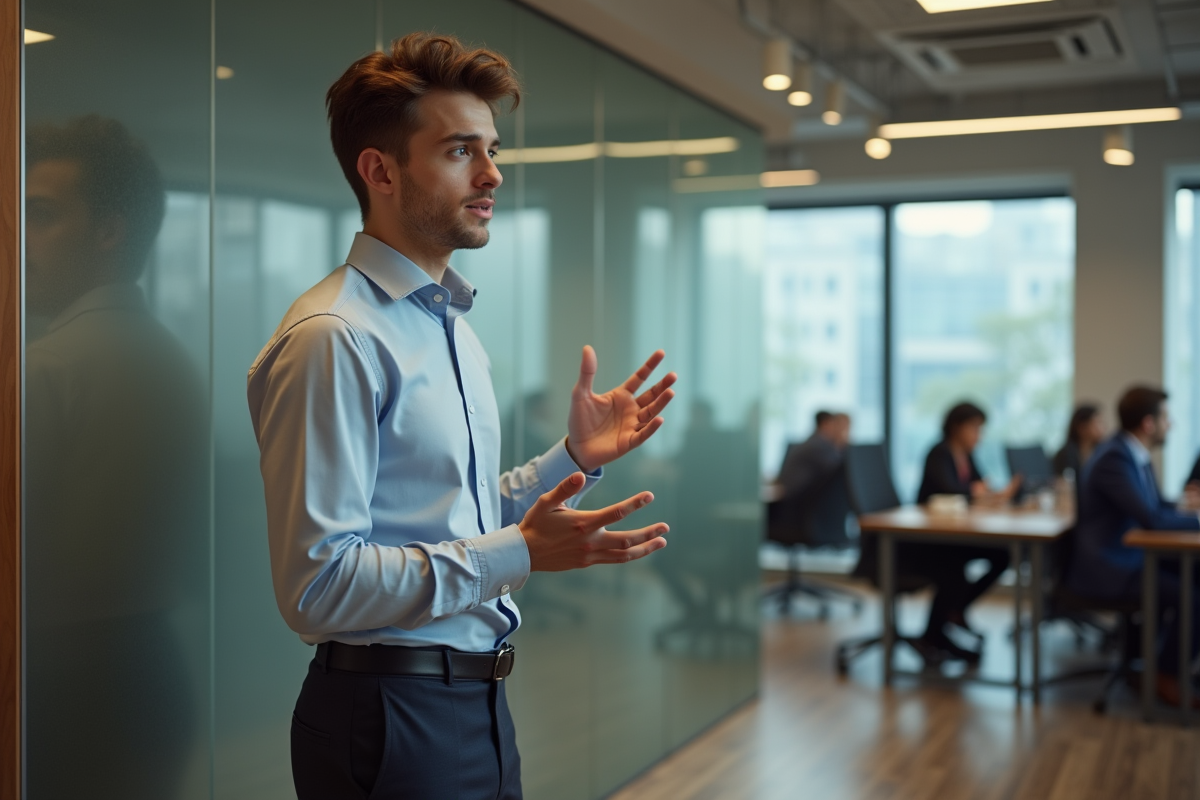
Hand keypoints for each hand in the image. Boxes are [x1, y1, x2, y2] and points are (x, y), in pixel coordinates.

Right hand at [518, 473, 668, 571]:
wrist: (524, 554)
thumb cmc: (535, 524)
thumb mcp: (546, 502)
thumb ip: (564, 488)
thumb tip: (579, 474)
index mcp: (583, 523)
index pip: (616, 513)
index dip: (635, 504)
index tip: (649, 496)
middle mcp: (590, 541)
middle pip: (627, 540)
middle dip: (649, 533)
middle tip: (666, 528)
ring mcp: (590, 555)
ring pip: (624, 554)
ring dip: (645, 549)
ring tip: (661, 543)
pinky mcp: (587, 563)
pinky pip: (614, 560)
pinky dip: (629, 555)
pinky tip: (638, 551)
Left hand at [565, 346, 676, 471]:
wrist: (576, 447)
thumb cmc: (579, 420)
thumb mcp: (581, 394)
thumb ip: (587, 372)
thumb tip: (587, 348)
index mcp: (621, 396)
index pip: (639, 378)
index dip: (650, 366)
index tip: (661, 353)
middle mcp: (630, 409)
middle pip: (651, 395)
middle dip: (662, 386)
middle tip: (673, 375)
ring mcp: (632, 425)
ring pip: (651, 413)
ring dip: (661, 403)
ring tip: (671, 392)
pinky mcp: (629, 441)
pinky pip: (643, 433)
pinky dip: (652, 427)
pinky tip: (659, 419)